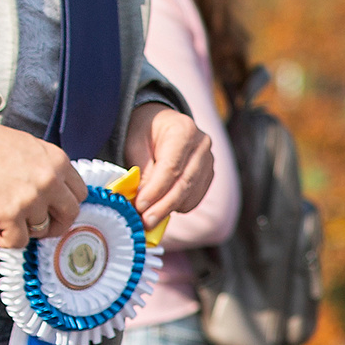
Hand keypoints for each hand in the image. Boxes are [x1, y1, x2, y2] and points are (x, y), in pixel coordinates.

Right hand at [0, 124, 85, 248]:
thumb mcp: (34, 148)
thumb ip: (50, 170)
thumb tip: (57, 194)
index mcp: (58, 162)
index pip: (80, 194)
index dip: (66, 205)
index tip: (55, 210)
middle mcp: (50, 181)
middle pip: (70, 215)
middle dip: (56, 224)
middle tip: (39, 225)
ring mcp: (31, 199)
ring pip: (41, 230)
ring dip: (24, 228)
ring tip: (6, 217)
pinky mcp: (10, 214)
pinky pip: (18, 242)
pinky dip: (5, 239)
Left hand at [125, 101, 212, 225]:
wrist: (162, 123)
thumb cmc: (145, 130)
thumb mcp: (135, 143)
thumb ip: (141, 170)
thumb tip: (141, 199)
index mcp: (184, 130)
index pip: (171, 167)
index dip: (156, 190)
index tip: (140, 206)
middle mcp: (202, 145)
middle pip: (184, 183)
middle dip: (163, 206)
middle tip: (146, 222)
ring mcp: (209, 161)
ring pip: (191, 194)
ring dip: (169, 209)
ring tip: (148, 218)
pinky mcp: (208, 175)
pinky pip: (195, 198)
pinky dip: (178, 206)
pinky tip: (162, 207)